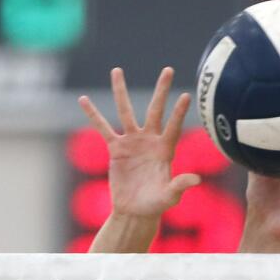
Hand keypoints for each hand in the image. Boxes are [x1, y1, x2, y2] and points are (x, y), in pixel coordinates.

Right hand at [79, 66, 200, 218]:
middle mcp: (150, 140)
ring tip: (116, 70)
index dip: (178, 112)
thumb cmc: (155, 204)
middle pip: (155, 110)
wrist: (135, 210)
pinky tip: (83, 100)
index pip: (173, 126)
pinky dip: (93, 115)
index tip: (184, 95)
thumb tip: (196, 179)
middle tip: (168, 69)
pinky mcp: (115, 149)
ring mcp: (132, 142)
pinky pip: (102, 128)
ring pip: (125, 112)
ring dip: (120, 91)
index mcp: (165, 149)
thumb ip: (180, 186)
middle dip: (161, 90)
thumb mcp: (169, 197)